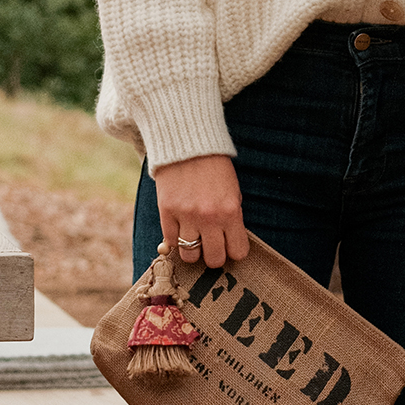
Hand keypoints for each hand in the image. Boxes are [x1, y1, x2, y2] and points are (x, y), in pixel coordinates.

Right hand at [152, 154, 249, 272]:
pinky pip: (171, 242)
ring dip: (193, 250)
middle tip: (211, 244)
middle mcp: (209, 218)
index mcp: (230, 212)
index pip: (238, 252)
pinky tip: (180, 228)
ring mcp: (186, 216)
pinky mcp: (166, 212)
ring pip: (190, 257)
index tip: (229, 244)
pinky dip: (176, 239)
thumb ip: (232, 218)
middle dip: (214, 254)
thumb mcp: (232, 192)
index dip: (234, 250)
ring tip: (194, 238)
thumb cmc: (214, 168)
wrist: (188, 145)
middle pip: (214, 259)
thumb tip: (229, 244)